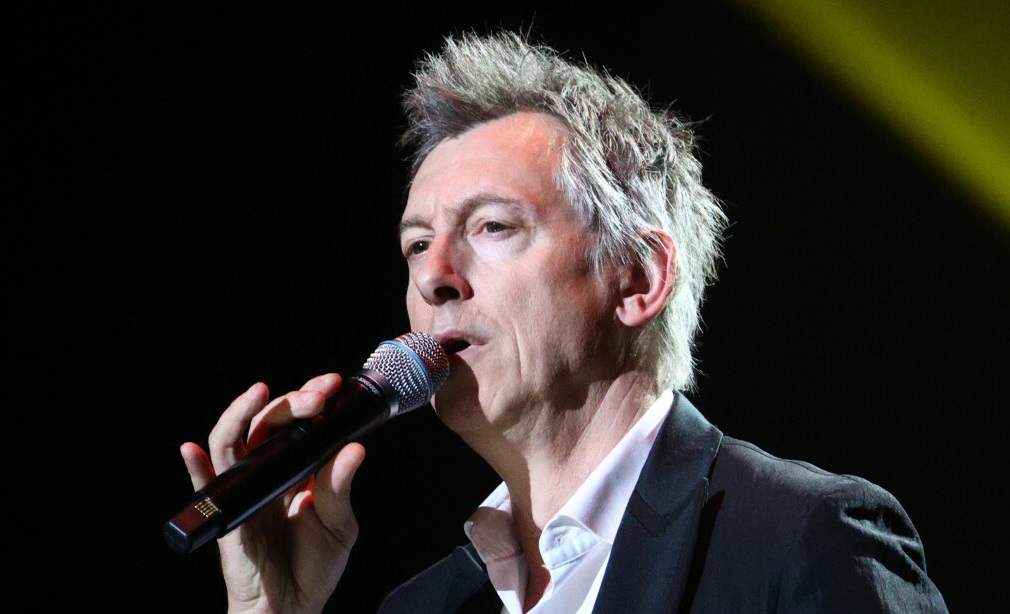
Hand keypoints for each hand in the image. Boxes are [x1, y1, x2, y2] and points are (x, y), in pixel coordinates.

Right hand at [181, 373, 364, 613]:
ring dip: (242, 414)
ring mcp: (244, 491)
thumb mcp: (339, 523)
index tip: (330, 385)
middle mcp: (267, 475)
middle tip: (316, 393)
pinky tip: (190, 449)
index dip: (309, 401)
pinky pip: (205, 487)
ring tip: (259, 392)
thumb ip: (340, 486)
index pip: (296, 424)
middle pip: (267, 425)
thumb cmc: (313, 568)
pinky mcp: (228, 515)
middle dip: (290, 402)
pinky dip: (195, 467)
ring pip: (231, 441)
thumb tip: (354, 449)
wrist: (292, 609)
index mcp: (295, 471)